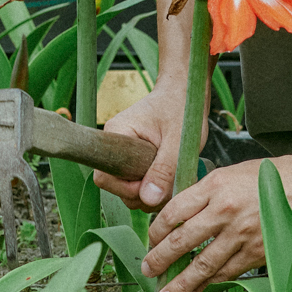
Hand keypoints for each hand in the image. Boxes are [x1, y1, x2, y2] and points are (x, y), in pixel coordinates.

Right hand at [94, 80, 199, 209]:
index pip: (104, 177)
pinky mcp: (134, 159)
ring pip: (129, 188)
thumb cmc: (182, 107)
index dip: (127, 188)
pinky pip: (138, 182)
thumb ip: (164, 171)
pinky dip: (154, 186)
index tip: (153, 184)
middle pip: (117, 187)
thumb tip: (148, 199)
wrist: (186, 92)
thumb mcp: (178, 141)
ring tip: (173, 178)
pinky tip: (170, 177)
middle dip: (144, 194)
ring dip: (151, 192)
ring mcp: (124, 153)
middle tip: (170, 184)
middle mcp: (115, 145)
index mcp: (117, 135)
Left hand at [141, 151, 291, 291]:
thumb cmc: (273, 177)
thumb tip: (179, 219)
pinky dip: (209, 285)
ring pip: (203, 264)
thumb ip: (206, 195)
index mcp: (215, 185)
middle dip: (160, 261)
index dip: (157, 232)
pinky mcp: (258, 252)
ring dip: (181, 284)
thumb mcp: (232, 174)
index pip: (174, 212)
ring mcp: (242, 234)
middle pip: (182, 241)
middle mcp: (225, 210)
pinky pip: (227, 273)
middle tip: (147, 272)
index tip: (150, 242)